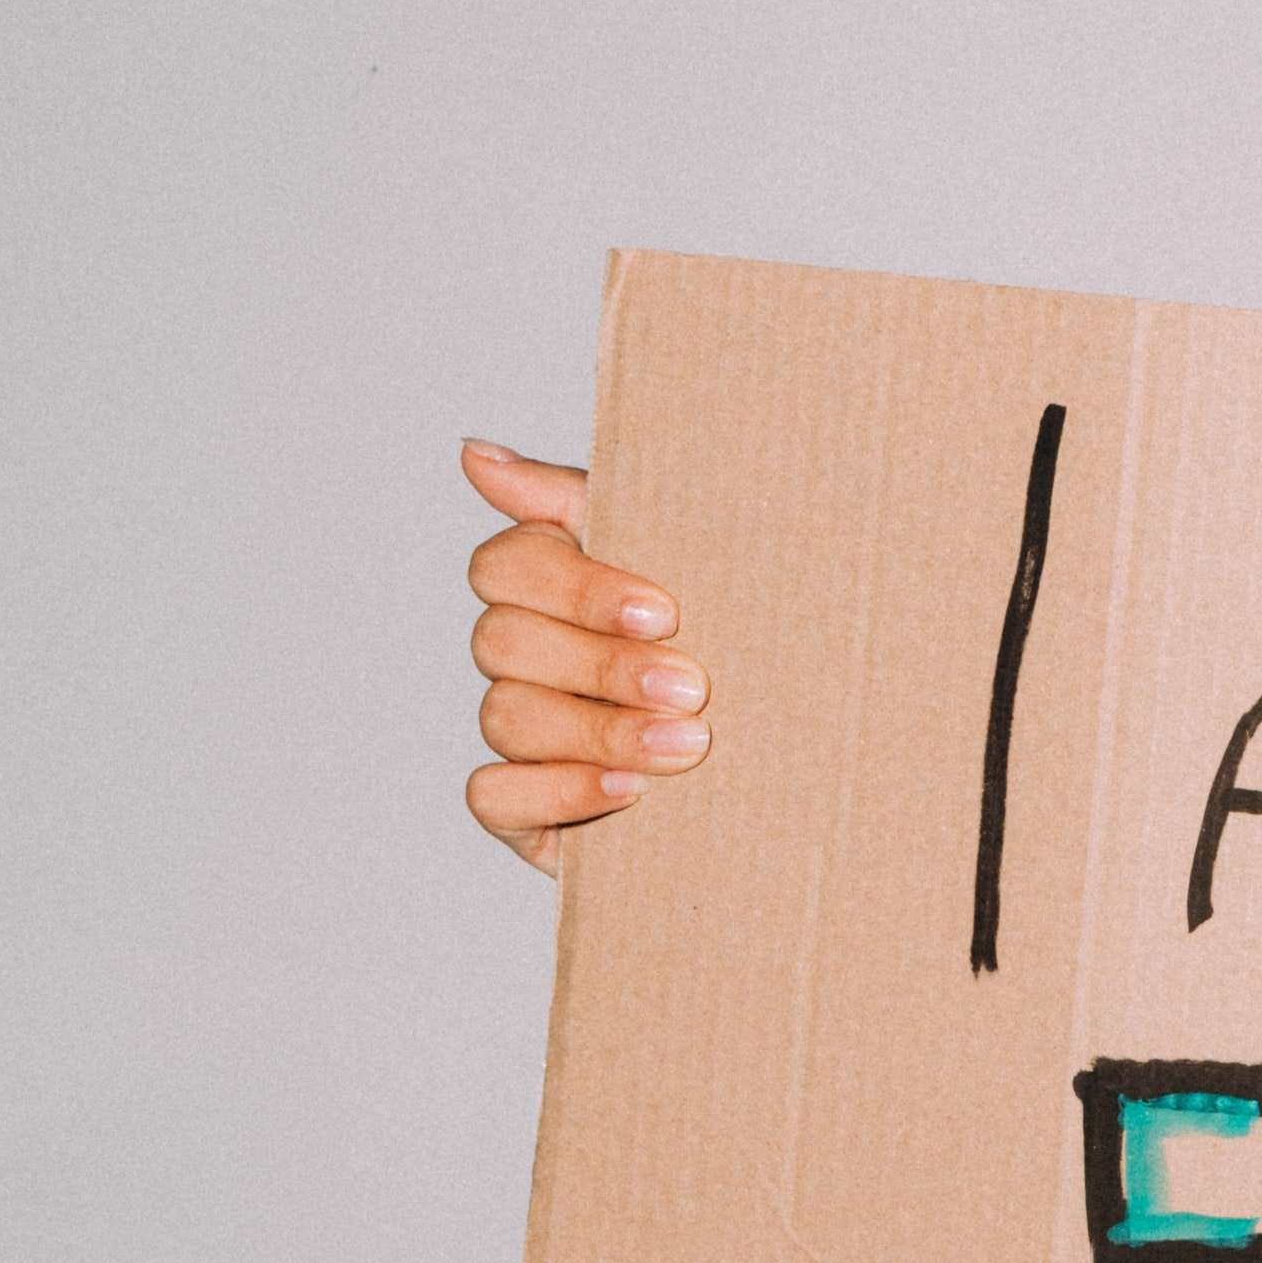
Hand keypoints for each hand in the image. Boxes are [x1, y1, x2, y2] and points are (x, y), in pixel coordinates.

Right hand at [461, 437, 706, 861]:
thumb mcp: (676, 554)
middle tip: (693, 686)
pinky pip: (494, 796)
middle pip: (502, 642)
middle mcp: (518, 655)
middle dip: (602, 666)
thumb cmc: (724, 634)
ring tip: (687, 745)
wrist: (787, 753)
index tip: (664, 611)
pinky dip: (560, 790)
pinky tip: (631, 793)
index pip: (505, 565)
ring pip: (507, 717)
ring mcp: (515, 732)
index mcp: (545, 584)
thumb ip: (574, 500)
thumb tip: (474, 454)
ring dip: (599, 732)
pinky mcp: (517, 808)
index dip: (576, 590)